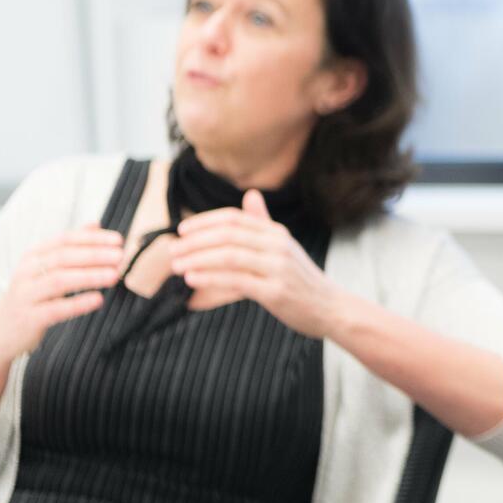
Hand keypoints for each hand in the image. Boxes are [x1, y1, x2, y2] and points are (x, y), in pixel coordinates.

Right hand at [0, 225, 123, 360]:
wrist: (0, 334)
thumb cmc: (31, 297)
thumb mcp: (44, 268)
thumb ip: (69, 247)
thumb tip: (95, 224)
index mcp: (33, 256)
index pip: (64, 240)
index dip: (93, 238)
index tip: (118, 240)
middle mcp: (26, 271)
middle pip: (63, 258)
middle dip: (94, 255)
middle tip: (120, 256)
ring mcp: (25, 295)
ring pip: (59, 281)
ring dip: (90, 276)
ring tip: (114, 275)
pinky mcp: (28, 318)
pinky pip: (56, 308)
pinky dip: (78, 303)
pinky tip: (98, 300)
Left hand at [170, 189, 343, 338]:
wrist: (330, 308)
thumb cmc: (301, 279)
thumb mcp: (284, 246)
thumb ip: (264, 222)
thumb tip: (250, 194)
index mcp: (277, 232)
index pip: (234, 218)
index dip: (205, 222)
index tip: (181, 230)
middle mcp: (278, 245)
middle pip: (228, 235)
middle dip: (195, 241)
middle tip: (172, 250)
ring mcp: (278, 268)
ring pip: (229, 256)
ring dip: (198, 259)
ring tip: (176, 265)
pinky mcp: (275, 291)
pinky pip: (236, 280)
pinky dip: (211, 278)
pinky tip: (193, 279)